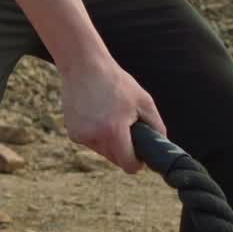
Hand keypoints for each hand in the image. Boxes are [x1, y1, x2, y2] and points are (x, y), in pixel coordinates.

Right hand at [61, 58, 164, 172]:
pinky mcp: (72, 132)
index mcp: (114, 132)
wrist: (84, 66)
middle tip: (125, 126)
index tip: (139, 153)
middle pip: (115, 159)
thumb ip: (156, 126)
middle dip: (123, 148)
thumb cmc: (116, 82)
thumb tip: (160, 145)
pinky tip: (96, 114)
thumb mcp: (144, 101)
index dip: (137, 161)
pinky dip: (95, 133)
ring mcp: (81, 136)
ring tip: (109, 116)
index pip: (128, 165)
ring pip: (102, 150)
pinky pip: (90, 141)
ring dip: (108, 141)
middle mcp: (94, 137)